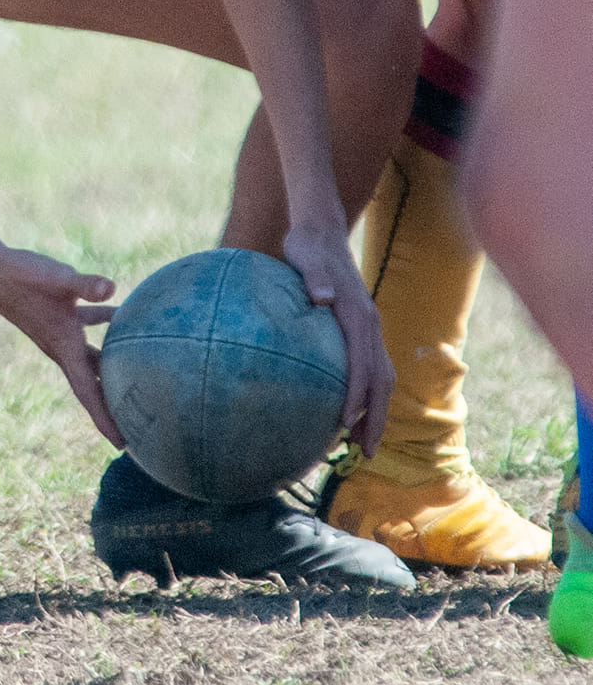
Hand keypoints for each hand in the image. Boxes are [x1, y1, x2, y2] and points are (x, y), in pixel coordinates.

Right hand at [0, 244, 121, 445]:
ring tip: (137, 377)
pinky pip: (87, 328)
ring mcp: (59, 333)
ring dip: (111, 368)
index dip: (104, 420)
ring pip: (92, 359)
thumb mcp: (58, 280)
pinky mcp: (58, 315)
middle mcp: (62, 347)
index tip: (123, 445)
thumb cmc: (23, 277)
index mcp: (64, 348)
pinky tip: (122, 311)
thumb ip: (87, 285)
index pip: (87, 393)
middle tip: (138, 425)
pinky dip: (105, 324)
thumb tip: (112, 287)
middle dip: (112, 404)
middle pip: (92, 385)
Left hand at [281, 223, 393, 457]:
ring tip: (358, 445)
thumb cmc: (306, 245)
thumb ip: (312, 277)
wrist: (321, 229)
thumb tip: (324, 298)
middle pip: (381, 381)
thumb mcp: (304, 256)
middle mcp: (369, 325)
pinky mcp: (361, 328)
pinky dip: (366, 394)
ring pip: (380, 378)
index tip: (347, 425)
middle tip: (363, 454)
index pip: (363, 365)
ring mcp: (369, 327)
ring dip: (374, 412)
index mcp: (357, 314)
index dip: (358, 397)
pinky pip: (370, 368)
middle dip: (375, 419)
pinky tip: (347, 412)